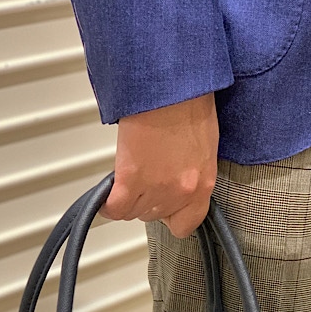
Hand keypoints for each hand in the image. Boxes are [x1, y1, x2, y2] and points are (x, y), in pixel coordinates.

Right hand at [99, 92, 219, 238]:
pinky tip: (107, 197)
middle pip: (155, 216)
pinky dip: (107, 205)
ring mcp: (156, 188)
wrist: (172, 86)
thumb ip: (192, 172)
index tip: (166, 209)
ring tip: (128, 178)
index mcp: (203, 184)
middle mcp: (181, 192)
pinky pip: (114, 208)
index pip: (187, 225)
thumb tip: (176, 178)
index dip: (172, 217)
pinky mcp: (131, 178)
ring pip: (133, 212)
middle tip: (145, 179)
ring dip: (127, 199)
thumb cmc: (190, 104)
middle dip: (148, 200)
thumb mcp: (203, 146)